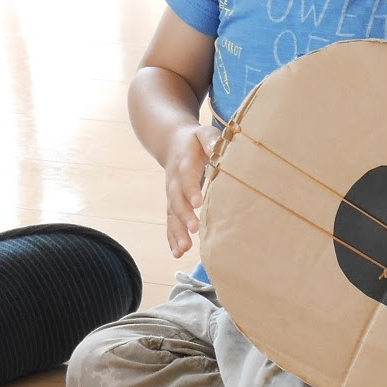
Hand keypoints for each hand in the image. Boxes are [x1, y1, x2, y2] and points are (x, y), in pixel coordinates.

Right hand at [163, 122, 220, 257]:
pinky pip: (170, 221)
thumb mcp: (203, 133)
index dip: (191, 189)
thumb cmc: (195, 140)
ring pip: (171, 214)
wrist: (172, 142)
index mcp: (184, 162)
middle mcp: (175, 180)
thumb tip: (216, 149)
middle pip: (176, 199)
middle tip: (193, 229)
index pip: (187, 176)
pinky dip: (172, 237)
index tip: (198, 202)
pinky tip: (177, 252)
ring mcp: (171, 193)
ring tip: (184, 249)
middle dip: (183, 215)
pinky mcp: (172, 203)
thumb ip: (211, 140)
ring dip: (176, 232)